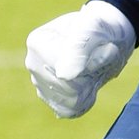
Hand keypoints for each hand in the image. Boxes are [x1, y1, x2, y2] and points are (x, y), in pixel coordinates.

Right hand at [25, 0, 134, 118]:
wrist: (106, 35)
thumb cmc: (101, 27)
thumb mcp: (97, 28)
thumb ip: (81, 46)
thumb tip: (64, 75)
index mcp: (38, 42)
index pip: (66, 71)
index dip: (92, 60)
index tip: (98, 43)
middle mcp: (33, 64)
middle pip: (69, 86)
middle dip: (91, 72)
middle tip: (98, 53)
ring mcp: (40, 83)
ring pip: (72, 100)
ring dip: (92, 83)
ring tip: (92, 64)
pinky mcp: (50, 99)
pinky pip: (72, 110)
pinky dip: (87, 97)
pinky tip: (89, 79)